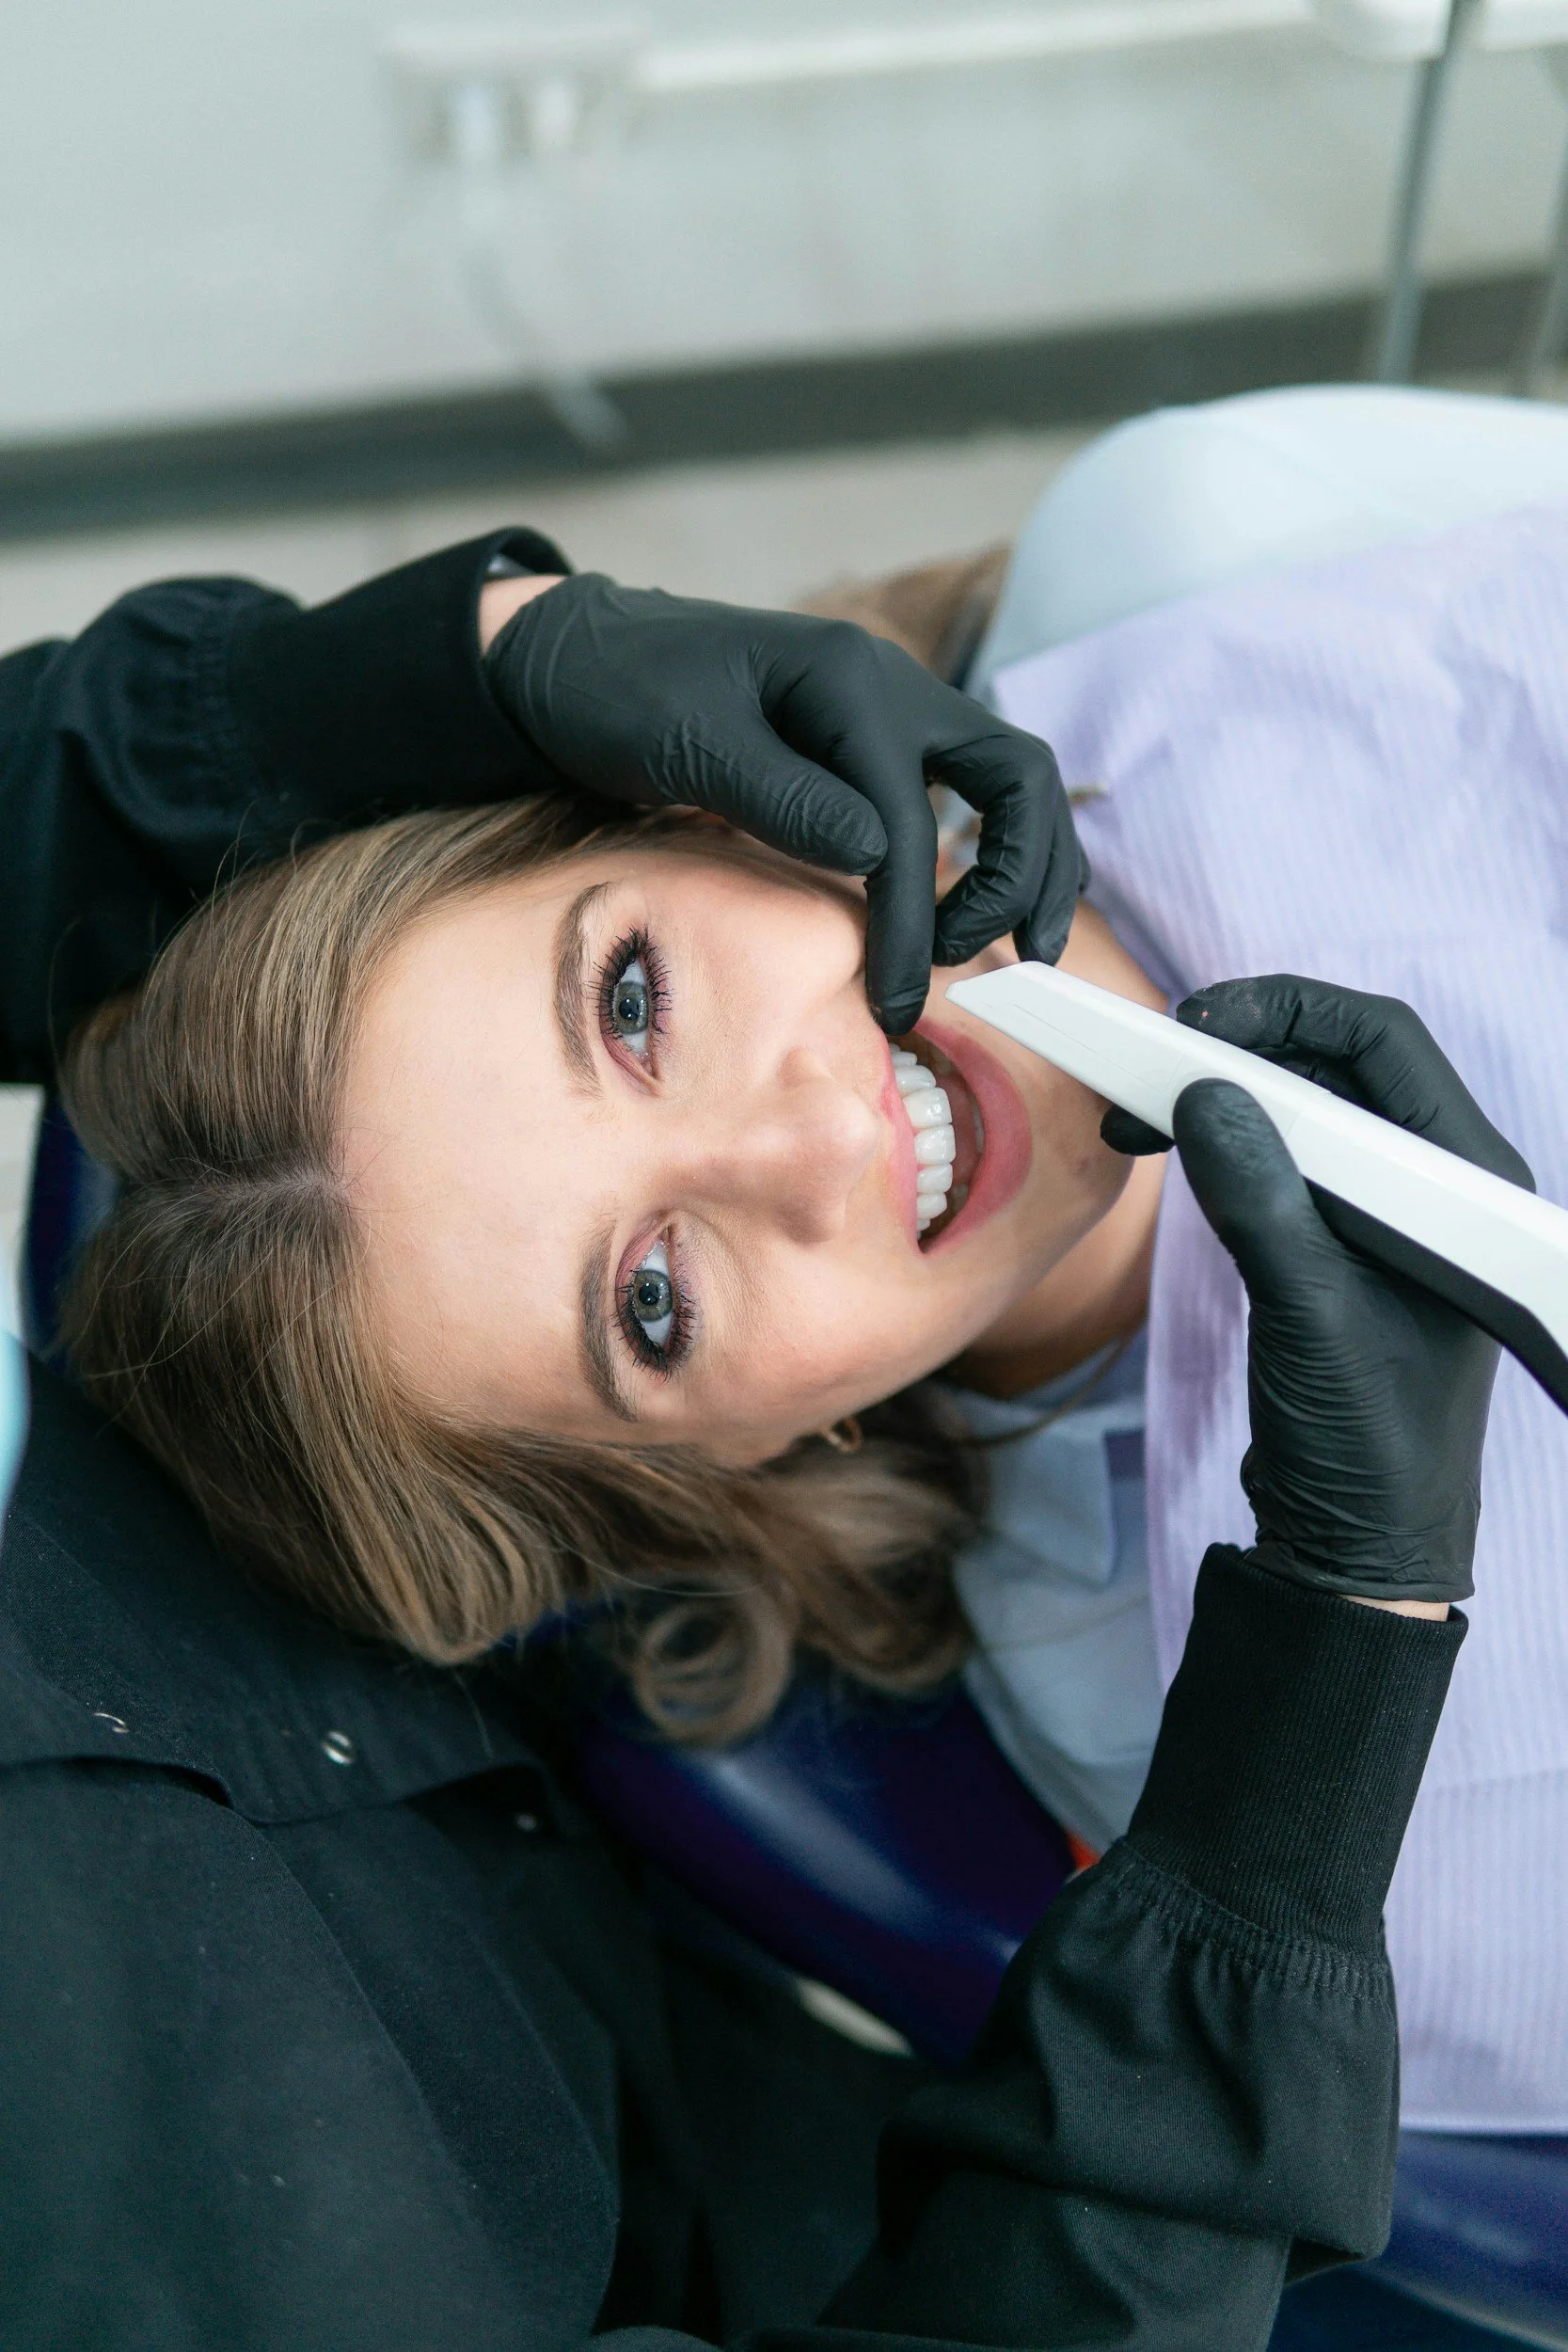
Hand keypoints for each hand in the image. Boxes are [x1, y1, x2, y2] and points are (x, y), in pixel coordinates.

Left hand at [482, 573, 1085, 1033]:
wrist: (581, 658)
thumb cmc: (622, 693)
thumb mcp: (686, 744)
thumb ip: (783, 798)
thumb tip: (879, 858)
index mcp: (848, 683)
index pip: (910, 824)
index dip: (913, 923)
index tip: (898, 1002)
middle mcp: (891, 689)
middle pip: (1017, 776)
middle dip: (1025, 874)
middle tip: (1011, 961)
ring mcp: (891, 712)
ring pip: (1008, 783)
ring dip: (1026, 864)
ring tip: (1016, 948)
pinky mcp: (875, 744)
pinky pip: (962, 795)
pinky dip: (987, 851)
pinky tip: (968, 912)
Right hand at [1129, 977, 1532, 1606]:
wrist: (1360, 1542)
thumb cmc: (1369, 1443)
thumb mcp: (1311, 1314)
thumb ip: (1262, 1200)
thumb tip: (1204, 1096)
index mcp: (1462, 1182)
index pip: (1382, 1043)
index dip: (1288, 1010)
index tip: (1197, 1022)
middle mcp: (1433, 1181)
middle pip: (1336, 1062)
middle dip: (1239, 1047)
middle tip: (1150, 1060)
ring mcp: (1383, 1210)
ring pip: (1297, 1105)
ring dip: (1217, 1094)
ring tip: (1134, 1108)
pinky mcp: (1337, 1241)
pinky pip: (1278, 1157)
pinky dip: (1219, 1141)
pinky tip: (1164, 1145)